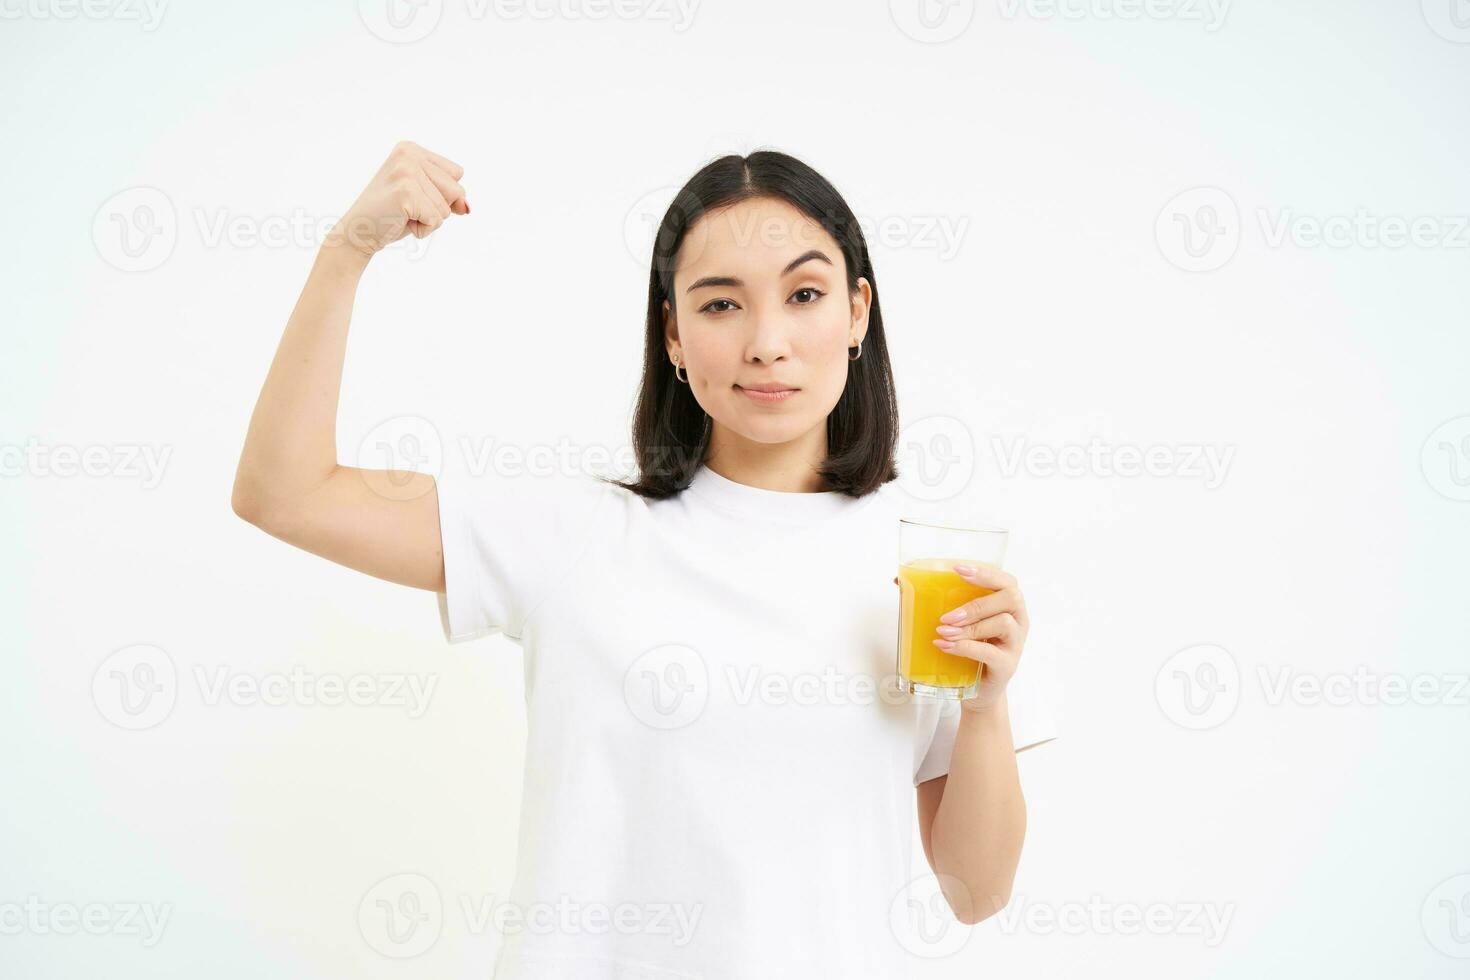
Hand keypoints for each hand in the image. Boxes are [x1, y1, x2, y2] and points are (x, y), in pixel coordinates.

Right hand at [327, 140, 468, 259]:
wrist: (358, 232)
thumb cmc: (392, 215)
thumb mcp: (425, 199)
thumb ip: (450, 197)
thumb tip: (466, 207)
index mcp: (412, 149)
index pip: (457, 174)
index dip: (441, 194)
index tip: (413, 196)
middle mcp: (409, 154)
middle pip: (456, 190)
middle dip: (437, 207)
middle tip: (407, 207)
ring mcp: (406, 172)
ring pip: (447, 208)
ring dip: (429, 220)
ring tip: (403, 214)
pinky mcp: (405, 192)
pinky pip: (436, 220)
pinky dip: (423, 229)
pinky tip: (401, 221)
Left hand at [928, 563, 1028, 711]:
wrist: (980, 689)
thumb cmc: (969, 647)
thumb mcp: (958, 621)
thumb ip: (938, 601)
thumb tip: (899, 580)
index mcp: (1007, 604)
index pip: (1006, 580)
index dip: (985, 572)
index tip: (958, 570)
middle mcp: (1018, 620)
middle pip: (1010, 598)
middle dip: (976, 603)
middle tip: (947, 615)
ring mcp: (1015, 644)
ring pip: (1002, 623)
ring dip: (970, 626)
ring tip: (944, 632)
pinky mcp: (1007, 665)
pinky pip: (991, 653)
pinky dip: (966, 647)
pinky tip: (947, 647)